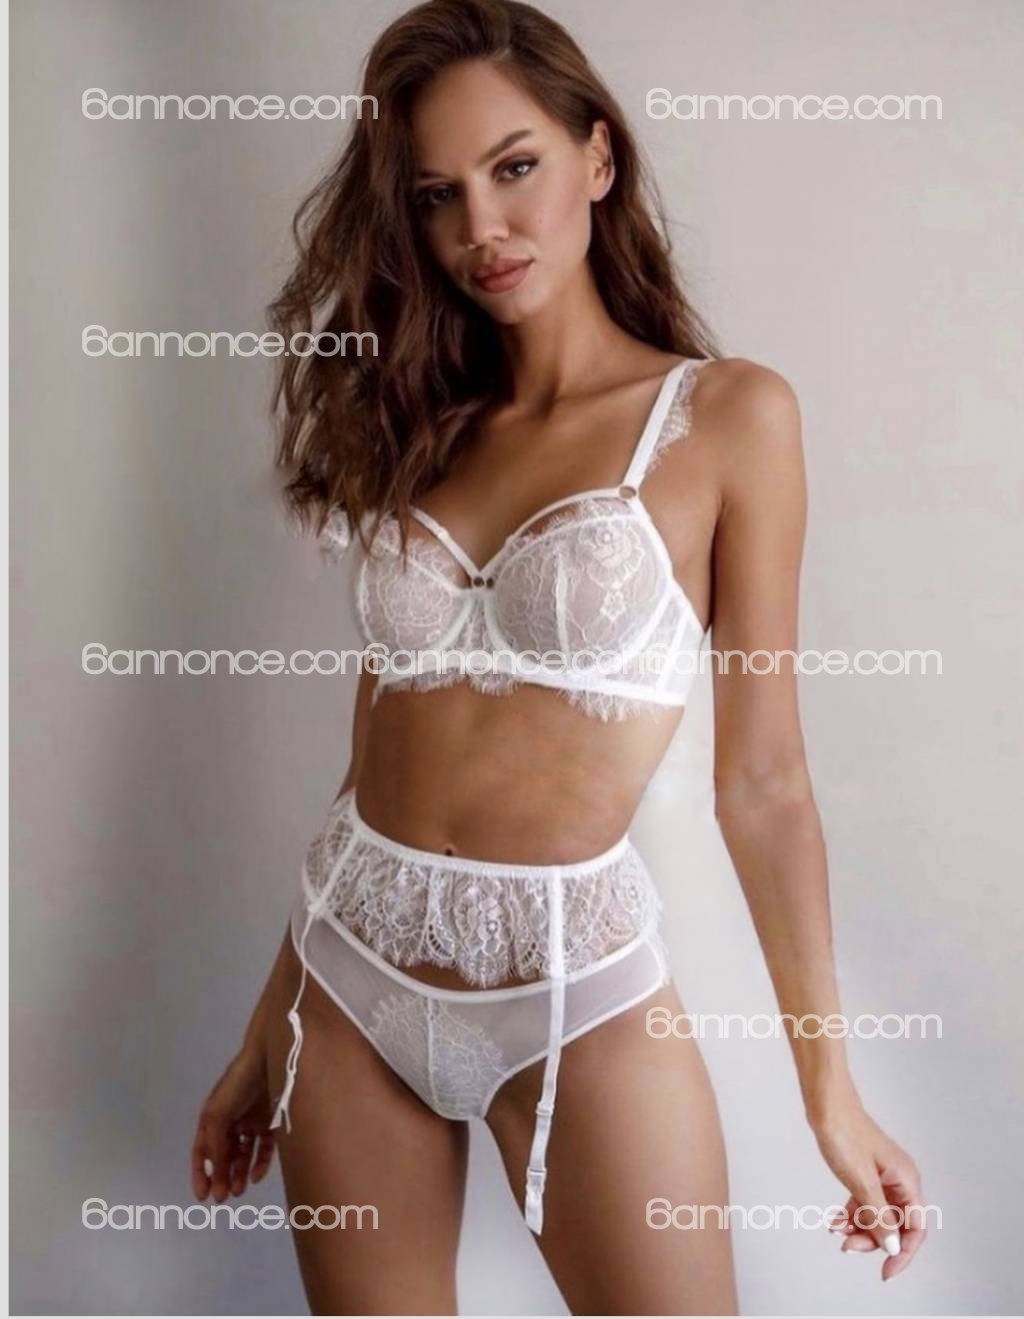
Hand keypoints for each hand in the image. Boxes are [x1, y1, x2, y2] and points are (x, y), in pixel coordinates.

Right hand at [191, 1042, 276, 1202]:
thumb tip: (215, 1170)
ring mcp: (251, 1122)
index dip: (200, 1173)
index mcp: (213, 1118)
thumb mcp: (219, 1112)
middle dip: (222, 1177)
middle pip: (224, 1156)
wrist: (271, 1058)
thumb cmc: (239, 1082)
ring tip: (239, 1190)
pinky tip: (256, 1176)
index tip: (203, 1195)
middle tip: (224, 1196)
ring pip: (244, 1155)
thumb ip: (216, 1142)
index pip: (203, 1151)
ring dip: (239, 1174)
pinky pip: (264, 1148)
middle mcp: (231, 1122)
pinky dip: (260, 1163)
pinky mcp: (271, 1121)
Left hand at [812, 1098, 926, 1279]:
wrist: (825, 1104)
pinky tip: (836, 1220)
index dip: (904, 1253)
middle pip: (895, 1224)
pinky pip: (865, 1204)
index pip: (915, 1228)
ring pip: (878, 1216)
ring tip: (837, 1230)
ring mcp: (883, 1177)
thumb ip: (878, 1217)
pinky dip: (852, 1214)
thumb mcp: (861, 1181)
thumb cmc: (844, 1133)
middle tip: (848, 1246)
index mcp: (907, 1180)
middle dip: (874, 1240)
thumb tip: (894, 1247)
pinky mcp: (867, 1173)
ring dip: (860, 1228)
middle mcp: (900, 1180)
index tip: (886, 1272)